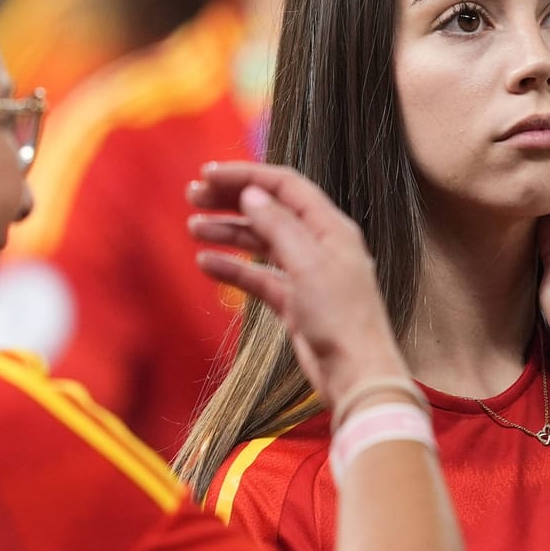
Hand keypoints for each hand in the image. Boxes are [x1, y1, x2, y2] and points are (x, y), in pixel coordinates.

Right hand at [188, 161, 411, 403]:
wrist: (356, 375)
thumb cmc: (342, 319)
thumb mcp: (308, 265)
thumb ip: (279, 227)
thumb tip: (252, 194)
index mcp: (331, 228)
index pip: (285, 186)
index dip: (246, 176)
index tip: (208, 175)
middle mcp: (319, 245)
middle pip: (270, 210)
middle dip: (232, 200)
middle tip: (193, 196)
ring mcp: (306, 274)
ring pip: (261, 243)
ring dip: (228, 232)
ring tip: (193, 228)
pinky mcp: (295, 302)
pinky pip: (259, 276)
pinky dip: (233, 268)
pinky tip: (207, 263)